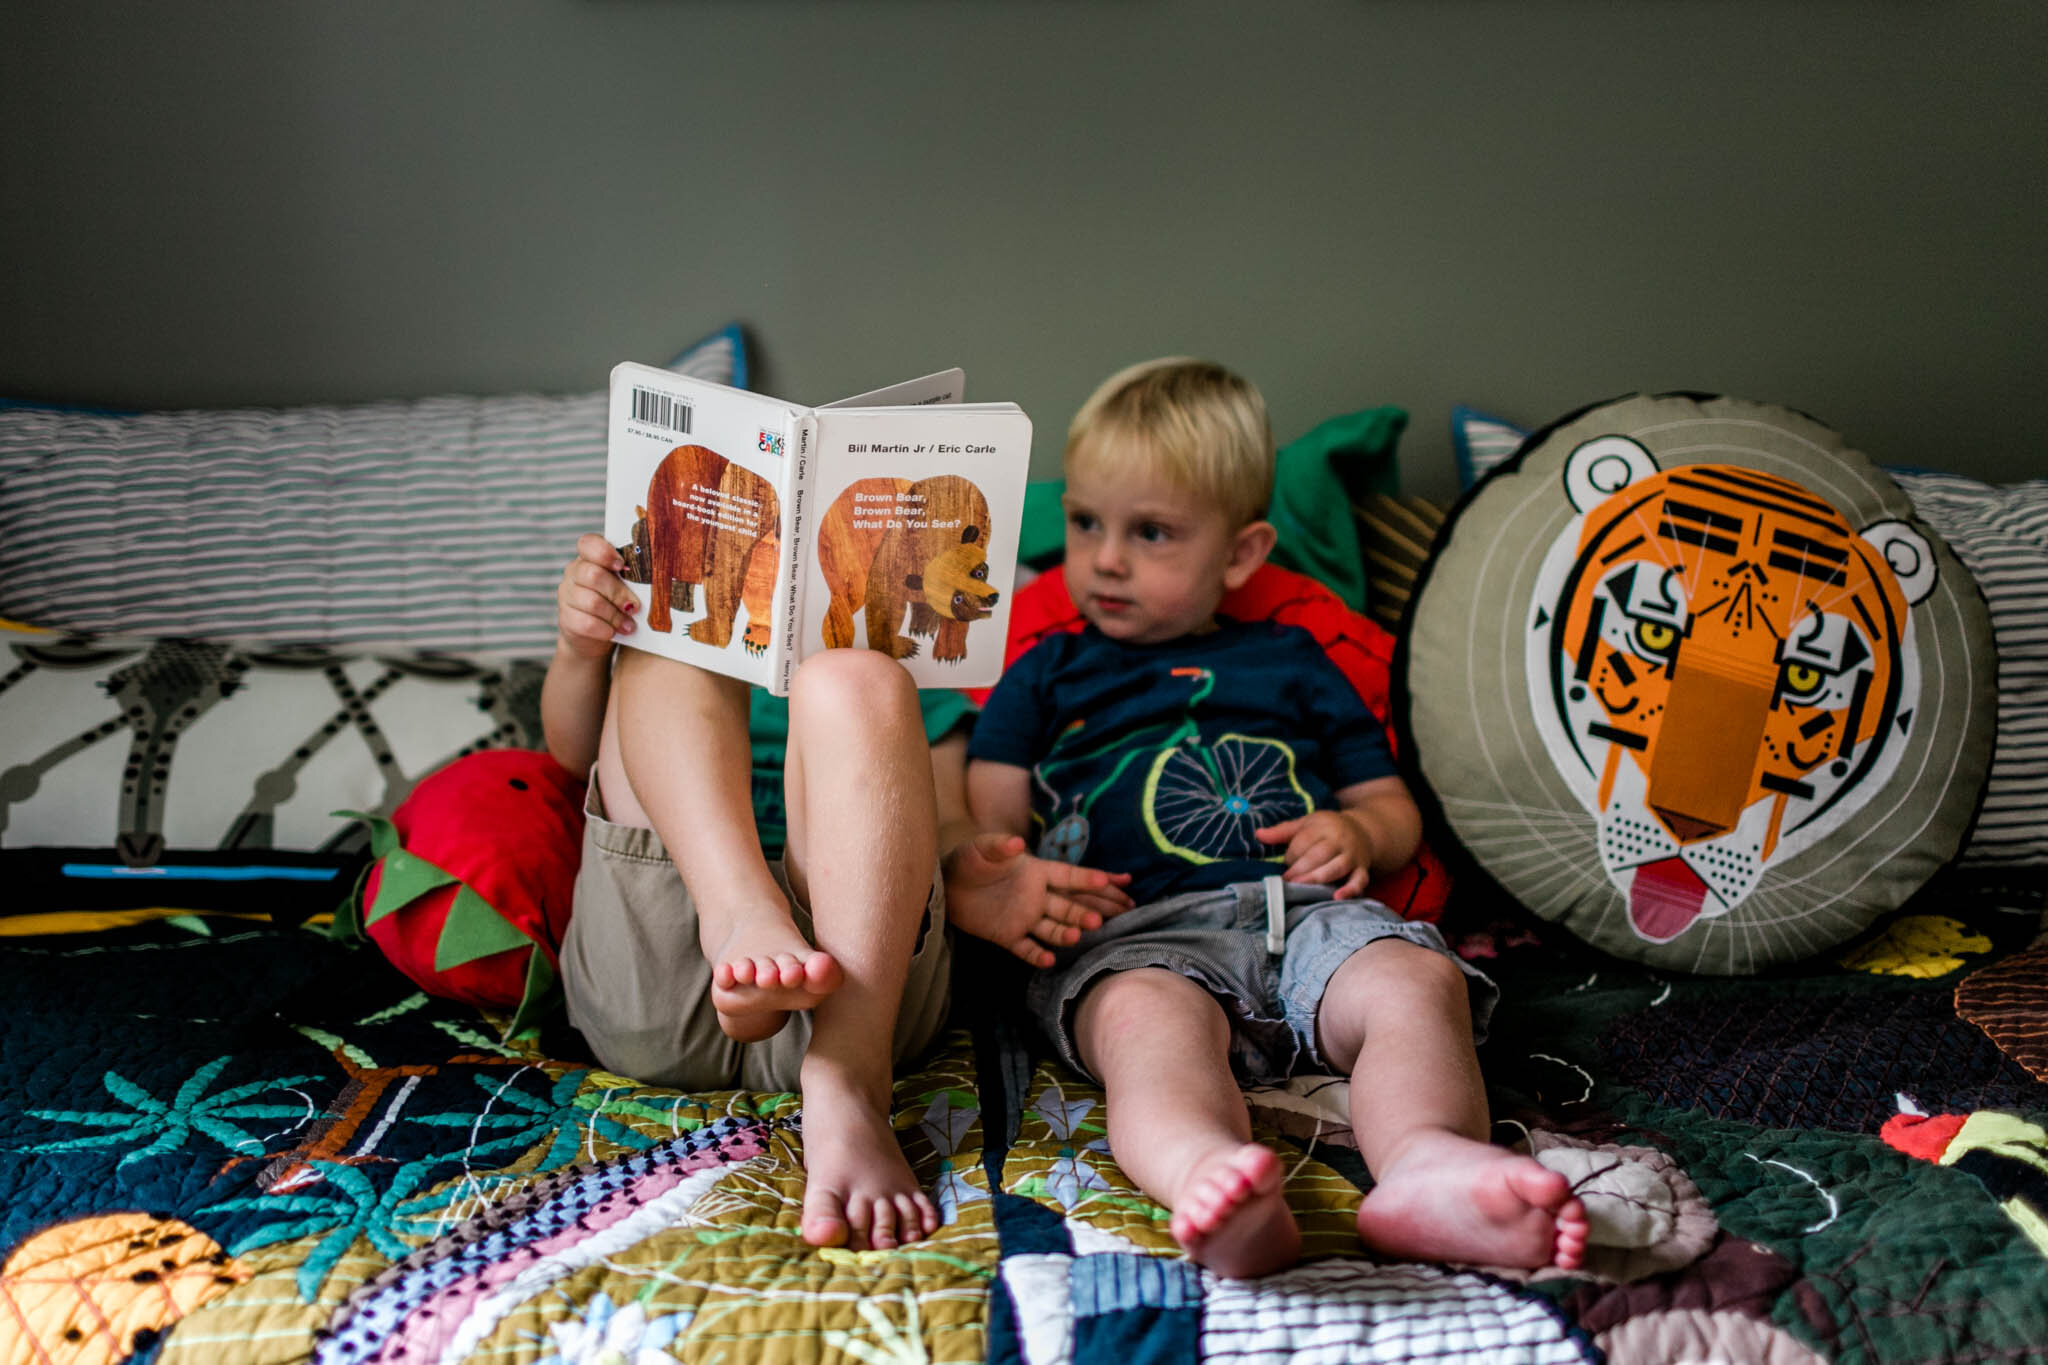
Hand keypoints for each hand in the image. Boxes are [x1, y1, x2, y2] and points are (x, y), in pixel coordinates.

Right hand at [558, 533, 637, 658]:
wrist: (595, 635)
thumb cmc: (617, 603)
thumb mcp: (625, 585)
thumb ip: (633, 576)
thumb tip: (658, 576)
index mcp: (590, 557)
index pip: (588, 544)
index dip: (605, 553)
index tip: (622, 566)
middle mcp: (574, 572)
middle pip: (593, 575)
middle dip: (618, 593)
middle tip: (635, 606)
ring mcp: (567, 595)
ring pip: (591, 602)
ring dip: (615, 615)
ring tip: (629, 625)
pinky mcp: (566, 619)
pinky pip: (586, 623)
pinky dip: (604, 630)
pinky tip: (614, 633)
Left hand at [943, 832, 1132, 967]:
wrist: (946, 885)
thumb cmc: (969, 860)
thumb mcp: (983, 849)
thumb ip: (1000, 847)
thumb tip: (1017, 843)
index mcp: (1037, 872)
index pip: (1069, 876)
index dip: (1090, 878)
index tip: (1119, 880)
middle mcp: (1037, 896)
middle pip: (1072, 904)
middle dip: (1093, 908)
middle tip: (1121, 913)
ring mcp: (1025, 918)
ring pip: (1054, 927)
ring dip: (1068, 931)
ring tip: (1080, 934)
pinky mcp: (1008, 936)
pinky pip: (1027, 948)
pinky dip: (1037, 955)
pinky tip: (1049, 960)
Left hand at [1254, 809, 1372, 898]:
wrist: (1364, 831)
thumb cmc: (1328, 829)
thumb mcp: (1307, 823)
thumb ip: (1283, 831)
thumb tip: (1258, 834)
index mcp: (1323, 827)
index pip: (1305, 840)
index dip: (1292, 854)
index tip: (1283, 865)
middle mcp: (1339, 841)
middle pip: (1320, 854)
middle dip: (1301, 868)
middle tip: (1286, 881)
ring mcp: (1352, 856)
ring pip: (1337, 867)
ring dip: (1318, 878)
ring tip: (1301, 888)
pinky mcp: (1362, 869)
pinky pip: (1359, 880)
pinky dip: (1350, 890)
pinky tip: (1337, 897)